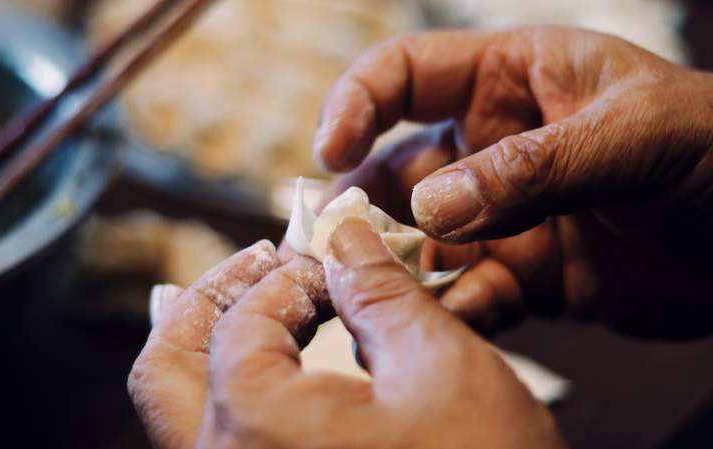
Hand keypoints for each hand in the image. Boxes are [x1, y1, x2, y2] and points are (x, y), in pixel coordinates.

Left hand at [130, 220, 565, 448]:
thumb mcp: (442, 371)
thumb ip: (381, 292)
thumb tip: (348, 239)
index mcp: (255, 430)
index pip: (242, 321)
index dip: (291, 278)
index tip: (334, 264)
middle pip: (164, 368)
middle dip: (210, 301)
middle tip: (259, 263)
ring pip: (175, 415)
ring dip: (205, 347)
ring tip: (251, 303)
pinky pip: (212, 447)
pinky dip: (227, 396)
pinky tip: (267, 371)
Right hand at [314, 27, 712, 338]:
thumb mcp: (631, 137)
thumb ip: (529, 169)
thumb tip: (430, 208)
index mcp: (512, 79)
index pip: (404, 74)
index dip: (356, 103)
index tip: (330, 150)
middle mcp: (494, 146)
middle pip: (394, 168)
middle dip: (357, 204)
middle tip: (325, 242)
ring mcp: (505, 215)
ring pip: (420, 241)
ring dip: (394, 267)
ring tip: (372, 295)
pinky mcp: (526, 275)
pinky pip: (468, 294)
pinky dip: (451, 311)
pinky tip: (449, 324)